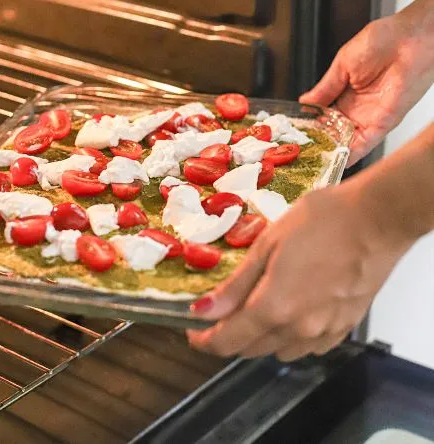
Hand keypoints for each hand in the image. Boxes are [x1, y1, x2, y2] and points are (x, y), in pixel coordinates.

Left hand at [187, 182, 413, 361]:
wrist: (377, 219)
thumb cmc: (320, 222)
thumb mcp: (268, 245)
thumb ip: (236, 285)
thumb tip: (203, 311)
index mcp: (274, 308)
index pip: (228, 341)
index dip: (205, 340)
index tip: (192, 331)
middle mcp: (299, 329)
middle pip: (251, 348)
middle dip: (229, 336)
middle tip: (219, 313)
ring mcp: (325, 332)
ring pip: (279, 350)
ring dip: (258, 338)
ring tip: (254, 309)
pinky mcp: (344, 327)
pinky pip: (307, 346)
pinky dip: (288, 337)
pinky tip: (289, 314)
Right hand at [301, 0, 433, 165]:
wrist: (412, 38)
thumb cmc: (384, 40)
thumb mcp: (342, 65)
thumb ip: (324, 88)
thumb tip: (303, 101)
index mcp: (344, 93)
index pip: (322, 116)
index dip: (309, 125)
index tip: (294, 135)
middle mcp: (356, 109)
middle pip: (332, 132)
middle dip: (317, 143)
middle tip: (299, 153)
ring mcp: (369, 117)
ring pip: (346, 142)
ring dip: (331, 151)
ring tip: (312, 162)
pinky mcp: (384, 123)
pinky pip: (365, 144)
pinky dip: (351, 154)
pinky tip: (336, 162)